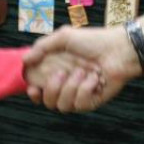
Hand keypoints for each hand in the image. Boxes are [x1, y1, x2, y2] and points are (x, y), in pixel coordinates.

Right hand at [24, 26, 140, 111]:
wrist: (119, 49)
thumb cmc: (94, 41)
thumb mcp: (64, 37)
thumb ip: (42, 47)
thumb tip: (24, 60)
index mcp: (58, 71)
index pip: (40, 89)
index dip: (33, 93)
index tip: (33, 88)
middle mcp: (67, 85)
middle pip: (48, 101)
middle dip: (51, 89)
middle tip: (61, 74)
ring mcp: (79, 95)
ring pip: (62, 106)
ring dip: (71, 88)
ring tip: (83, 72)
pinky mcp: (92, 101)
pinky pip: (80, 105)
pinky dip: (85, 90)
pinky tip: (95, 79)